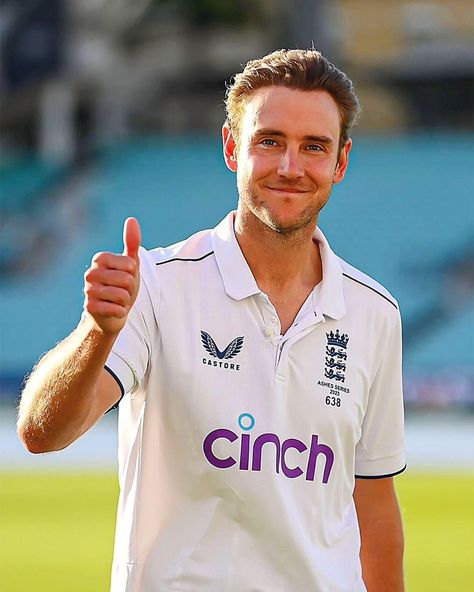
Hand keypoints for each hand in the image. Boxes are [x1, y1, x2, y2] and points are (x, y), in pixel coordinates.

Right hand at [83, 218, 140, 334]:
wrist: (110, 315)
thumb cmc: (121, 287)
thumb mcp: (130, 265)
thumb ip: (132, 243)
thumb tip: (132, 219)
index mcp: (100, 259)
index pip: (130, 264)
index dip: (134, 274)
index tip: (126, 278)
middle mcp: (90, 273)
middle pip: (127, 280)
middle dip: (130, 289)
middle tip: (122, 292)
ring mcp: (88, 290)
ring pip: (122, 295)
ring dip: (125, 301)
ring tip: (117, 301)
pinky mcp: (89, 307)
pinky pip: (116, 309)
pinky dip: (120, 312)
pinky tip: (113, 311)